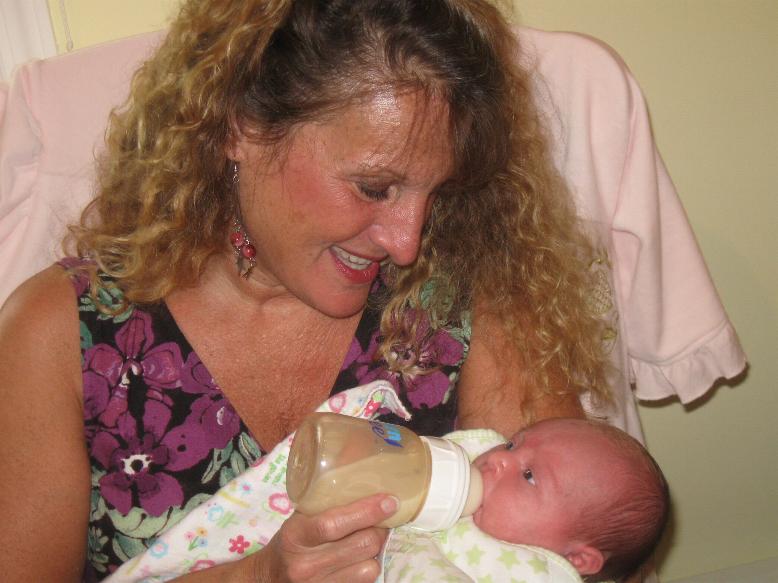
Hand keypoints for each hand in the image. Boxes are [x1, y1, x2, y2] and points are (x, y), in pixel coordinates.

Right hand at [256, 493, 398, 581]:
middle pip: (362, 545)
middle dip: (380, 529)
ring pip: (369, 567)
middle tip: (383, 519)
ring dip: (376, 551)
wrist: (268, 579)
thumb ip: (328, 506)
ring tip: (370, 540)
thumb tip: (366, 482)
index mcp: (296, 535)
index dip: (367, 511)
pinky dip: (368, 567)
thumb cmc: (290, 542)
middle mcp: (306, 565)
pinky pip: (365, 582)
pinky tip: (361, 558)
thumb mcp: (299, 519)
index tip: (389, 501)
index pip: (334, 524)